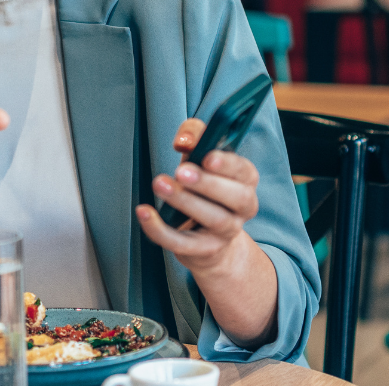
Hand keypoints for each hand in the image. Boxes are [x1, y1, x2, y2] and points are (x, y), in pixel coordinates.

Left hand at [136, 118, 261, 274]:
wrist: (207, 237)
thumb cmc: (202, 187)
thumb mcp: (200, 157)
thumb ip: (195, 137)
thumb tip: (184, 141)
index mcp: (245, 180)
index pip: (244, 171)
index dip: (227, 164)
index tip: (206, 157)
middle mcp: (244, 207)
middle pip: (236, 197)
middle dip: (207, 183)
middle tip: (180, 171)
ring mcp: (227, 232)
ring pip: (214, 219)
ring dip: (185, 201)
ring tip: (160, 184)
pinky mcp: (204, 250)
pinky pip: (182, 243)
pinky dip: (160, 229)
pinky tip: (143, 212)